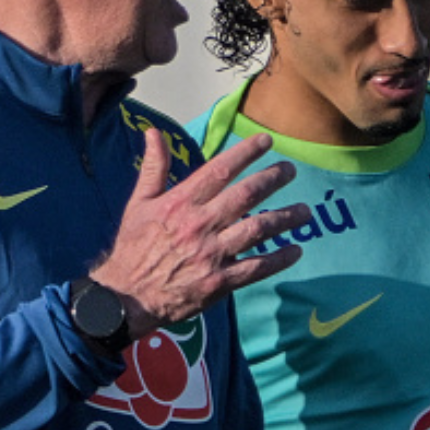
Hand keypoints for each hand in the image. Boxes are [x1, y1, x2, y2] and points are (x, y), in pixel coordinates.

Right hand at [90, 129, 308, 337]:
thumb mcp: (138, 203)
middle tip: (291, 170)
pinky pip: (256, 267)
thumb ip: (154, 167)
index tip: (267, 141)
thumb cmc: (133, 247)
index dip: (246, 153)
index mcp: (181, 203)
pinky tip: (295, 251)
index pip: (220, 170)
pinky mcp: (219, 281)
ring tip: (305, 212)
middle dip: (273, 179)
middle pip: (246, 195)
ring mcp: (211, 254)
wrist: (125, 297)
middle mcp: (200, 224)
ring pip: (258, 229)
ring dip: (285, 218)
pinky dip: (279, 259)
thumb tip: (153, 133)